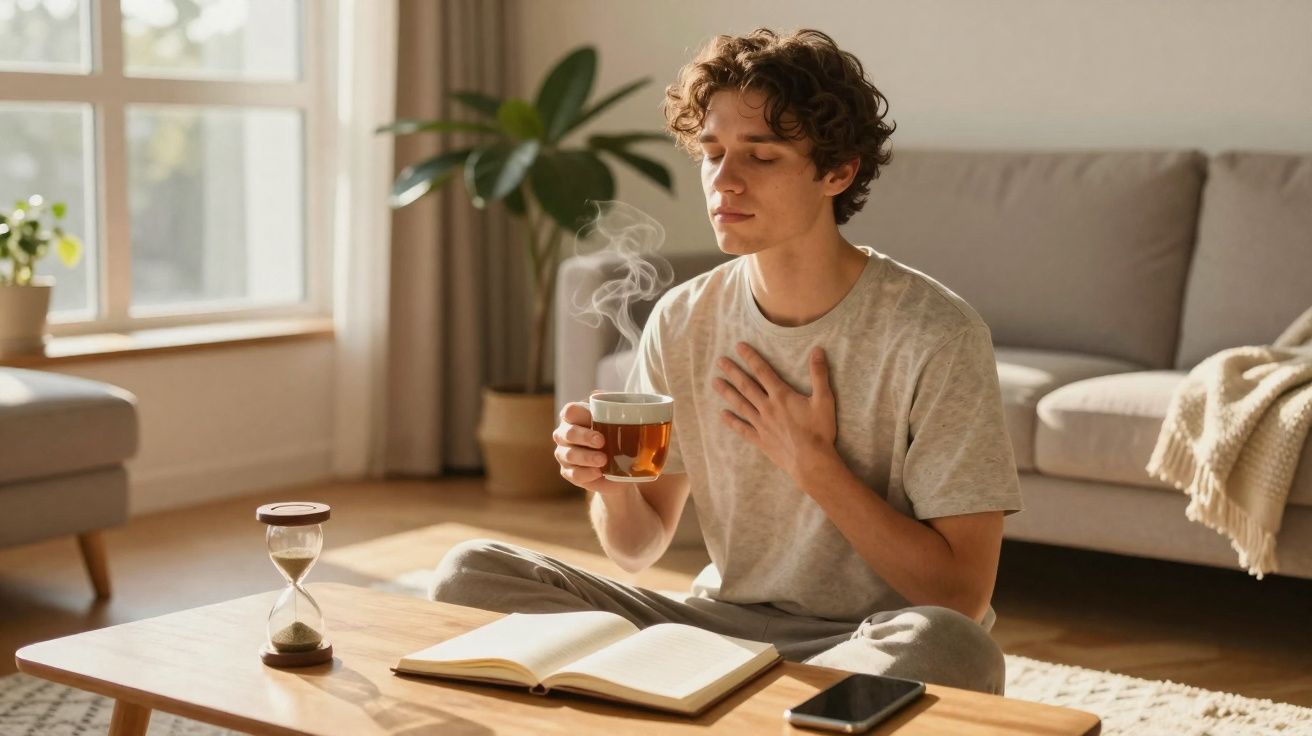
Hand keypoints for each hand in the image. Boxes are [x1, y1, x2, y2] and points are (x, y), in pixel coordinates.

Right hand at [553, 394, 627, 494]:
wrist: (620, 465)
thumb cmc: (616, 435)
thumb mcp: (619, 420)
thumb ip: (614, 409)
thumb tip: (610, 399)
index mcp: (575, 416)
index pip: (570, 411)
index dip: (581, 414)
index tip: (595, 418)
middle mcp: (564, 434)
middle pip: (568, 433)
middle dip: (584, 437)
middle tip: (602, 441)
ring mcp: (564, 454)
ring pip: (569, 454)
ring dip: (587, 457)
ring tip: (603, 460)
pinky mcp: (569, 472)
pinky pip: (573, 474)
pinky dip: (586, 473)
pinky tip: (598, 472)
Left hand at [713, 342, 838, 483]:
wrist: (811, 461)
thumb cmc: (819, 431)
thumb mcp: (824, 399)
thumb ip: (819, 374)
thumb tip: (817, 350)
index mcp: (781, 396)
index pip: (762, 371)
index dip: (750, 357)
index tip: (739, 346)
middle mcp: (767, 407)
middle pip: (746, 386)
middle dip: (733, 372)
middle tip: (720, 361)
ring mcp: (761, 424)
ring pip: (740, 404)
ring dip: (727, 392)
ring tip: (715, 382)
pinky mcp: (760, 439)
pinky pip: (742, 428)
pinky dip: (732, 421)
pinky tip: (722, 415)